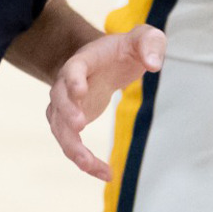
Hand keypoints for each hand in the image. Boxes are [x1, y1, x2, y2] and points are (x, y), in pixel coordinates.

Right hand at [47, 24, 165, 181]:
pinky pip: (72, 146)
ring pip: (60, 129)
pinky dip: (85, 161)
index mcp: (83, 61)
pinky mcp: (72, 124)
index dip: (73, 79)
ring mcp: (66, 106)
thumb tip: (154, 65)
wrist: (106, 60)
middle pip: (58, 100)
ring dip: (73, 147)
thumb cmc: (125, 49)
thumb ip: (150, 43)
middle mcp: (67, 84)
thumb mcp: (143, 37)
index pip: (73, 69)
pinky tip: (106, 174)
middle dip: (66, 113)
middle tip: (80, 126)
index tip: (81, 91)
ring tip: (92, 166)